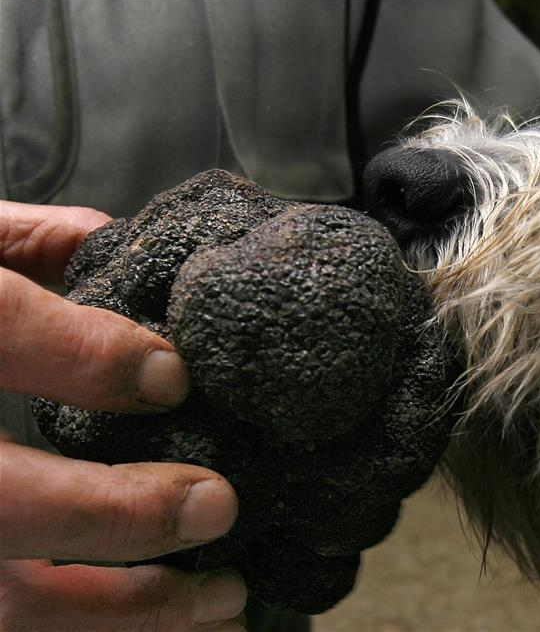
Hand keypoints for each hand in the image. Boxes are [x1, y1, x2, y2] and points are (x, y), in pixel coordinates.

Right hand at [0, 201, 244, 629]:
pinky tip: (156, 625)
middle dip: (109, 515)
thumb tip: (122, 251)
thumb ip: (23, 244)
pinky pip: (2, 617)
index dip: (83, 355)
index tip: (173, 375)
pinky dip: (81, 628)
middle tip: (217, 506)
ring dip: (117, 610)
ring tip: (220, 600)